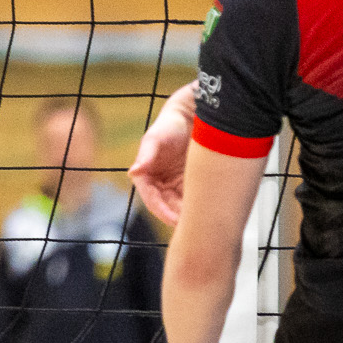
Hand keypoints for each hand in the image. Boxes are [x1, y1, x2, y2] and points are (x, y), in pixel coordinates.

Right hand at [129, 81, 196, 224]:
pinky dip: (199, 206)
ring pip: (180, 206)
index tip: (175, 221)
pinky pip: (193, 199)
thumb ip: (145, 155)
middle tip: (192, 227)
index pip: (152, 200)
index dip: (163, 212)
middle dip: (177, 218)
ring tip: (203, 223)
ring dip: (188, 215)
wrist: (192, 115)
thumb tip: (133, 172)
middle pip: (166, 207)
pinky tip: (210, 212)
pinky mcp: (189, 183)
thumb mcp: (156, 138)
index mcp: (145, 175)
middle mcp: (158, 183)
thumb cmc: (170, 124)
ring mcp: (174, 184)